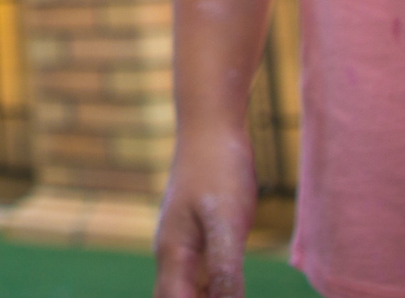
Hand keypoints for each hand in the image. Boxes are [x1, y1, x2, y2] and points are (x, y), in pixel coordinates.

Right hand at [154, 135, 254, 297]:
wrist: (210, 125)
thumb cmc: (218, 167)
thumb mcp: (226, 220)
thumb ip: (224, 266)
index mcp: (172, 254)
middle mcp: (171, 253)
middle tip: (230, 296)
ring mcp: (182, 243)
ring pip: (185, 290)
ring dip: (205, 297)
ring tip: (232, 294)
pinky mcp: (197, 234)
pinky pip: (198, 275)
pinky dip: (213, 289)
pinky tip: (233, 288)